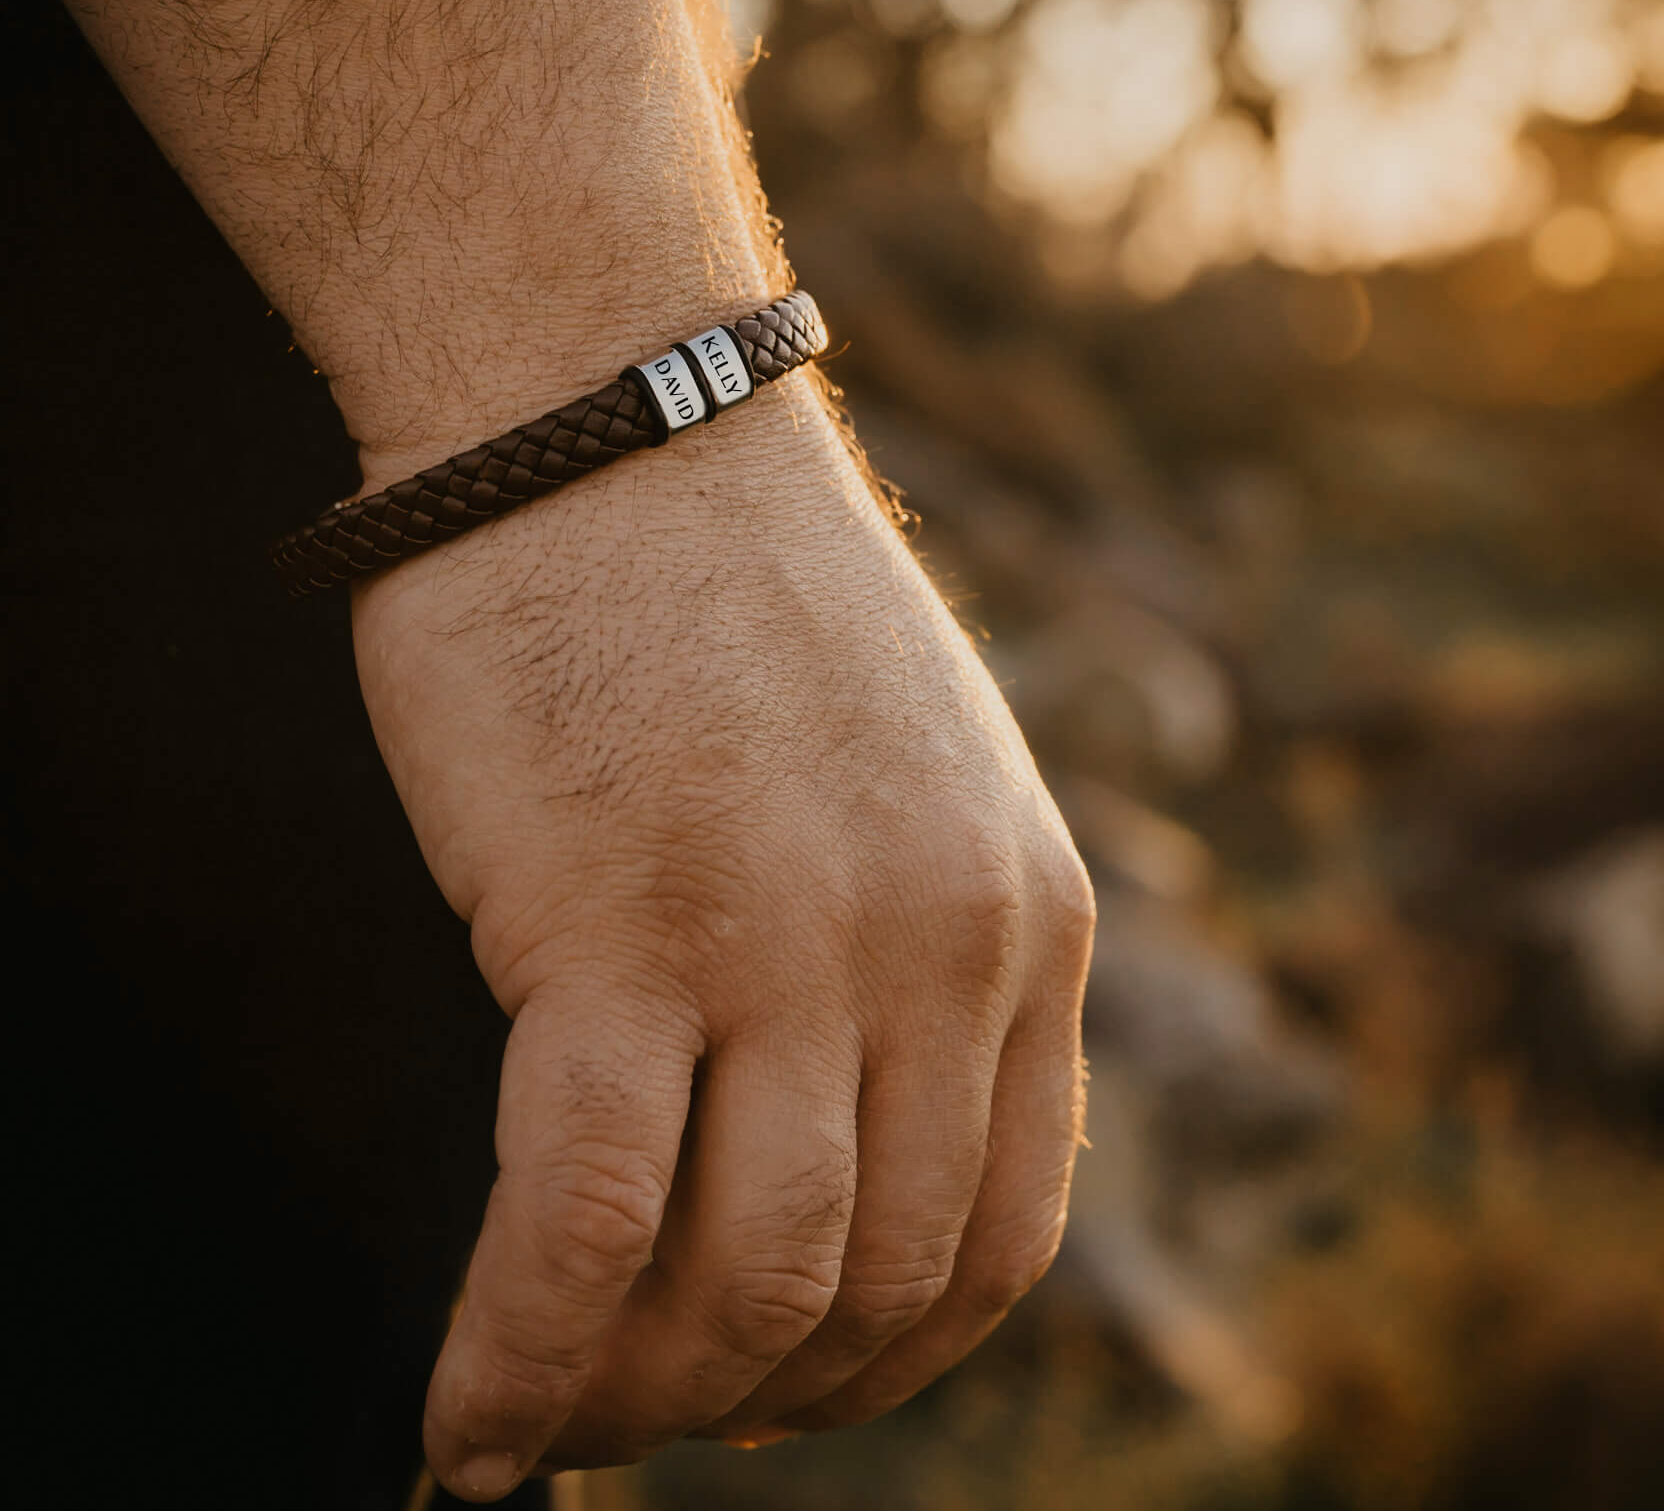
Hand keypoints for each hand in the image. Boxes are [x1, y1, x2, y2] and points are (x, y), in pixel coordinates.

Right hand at [351, 378, 1094, 1497]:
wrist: (616, 422)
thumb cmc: (737, 600)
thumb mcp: (916, 772)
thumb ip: (925, 945)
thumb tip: (859, 1125)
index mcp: (1026, 917)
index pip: (1004, 1233)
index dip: (900, 1359)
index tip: (802, 1393)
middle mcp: (939, 947)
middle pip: (876, 1284)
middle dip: (764, 1396)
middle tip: (660, 1414)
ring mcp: (787, 942)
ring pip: (746, 1284)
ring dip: (647, 1399)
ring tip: (563, 1426)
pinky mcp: (615, 929)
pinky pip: (584, 1227)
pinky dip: (521, 1360)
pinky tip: (468, 1417)